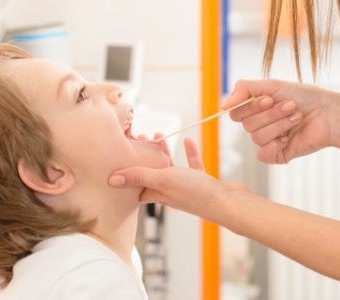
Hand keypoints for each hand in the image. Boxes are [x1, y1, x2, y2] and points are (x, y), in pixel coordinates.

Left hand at [108, 137, 245, 219]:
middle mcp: (170, 192)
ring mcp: (187, 187)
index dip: (127, 172)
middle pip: (151, 173)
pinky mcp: (202, 182)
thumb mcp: (163, 180)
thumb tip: (111, 179)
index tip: (120, 154)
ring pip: (171, 168)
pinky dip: (189, 153)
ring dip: (164, 152)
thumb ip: (139, 176)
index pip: (136, 185)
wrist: (228, 203)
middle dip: (144, 156)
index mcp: (157, 193)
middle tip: (138, 139)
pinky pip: (192, 165)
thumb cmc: (196, 194)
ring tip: (157, 136)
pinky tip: (188, 140)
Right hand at [222, 79, 339, 163]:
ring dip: (279, 125)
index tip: (269, 99)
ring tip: (298, 116)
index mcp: (256, 109)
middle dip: (271, 114)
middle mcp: (260, 124)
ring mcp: (269, 140)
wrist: (329, 112)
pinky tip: (289, 138)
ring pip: (256, 138)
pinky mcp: (278, 155)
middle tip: (291, 106)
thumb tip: (222, 106)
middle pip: (247, 125)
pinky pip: (263, 154)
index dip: (251, 107)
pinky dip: (275, 145)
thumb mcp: (271, 85)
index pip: (236, 112)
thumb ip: (243, 90)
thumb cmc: (304, 96)